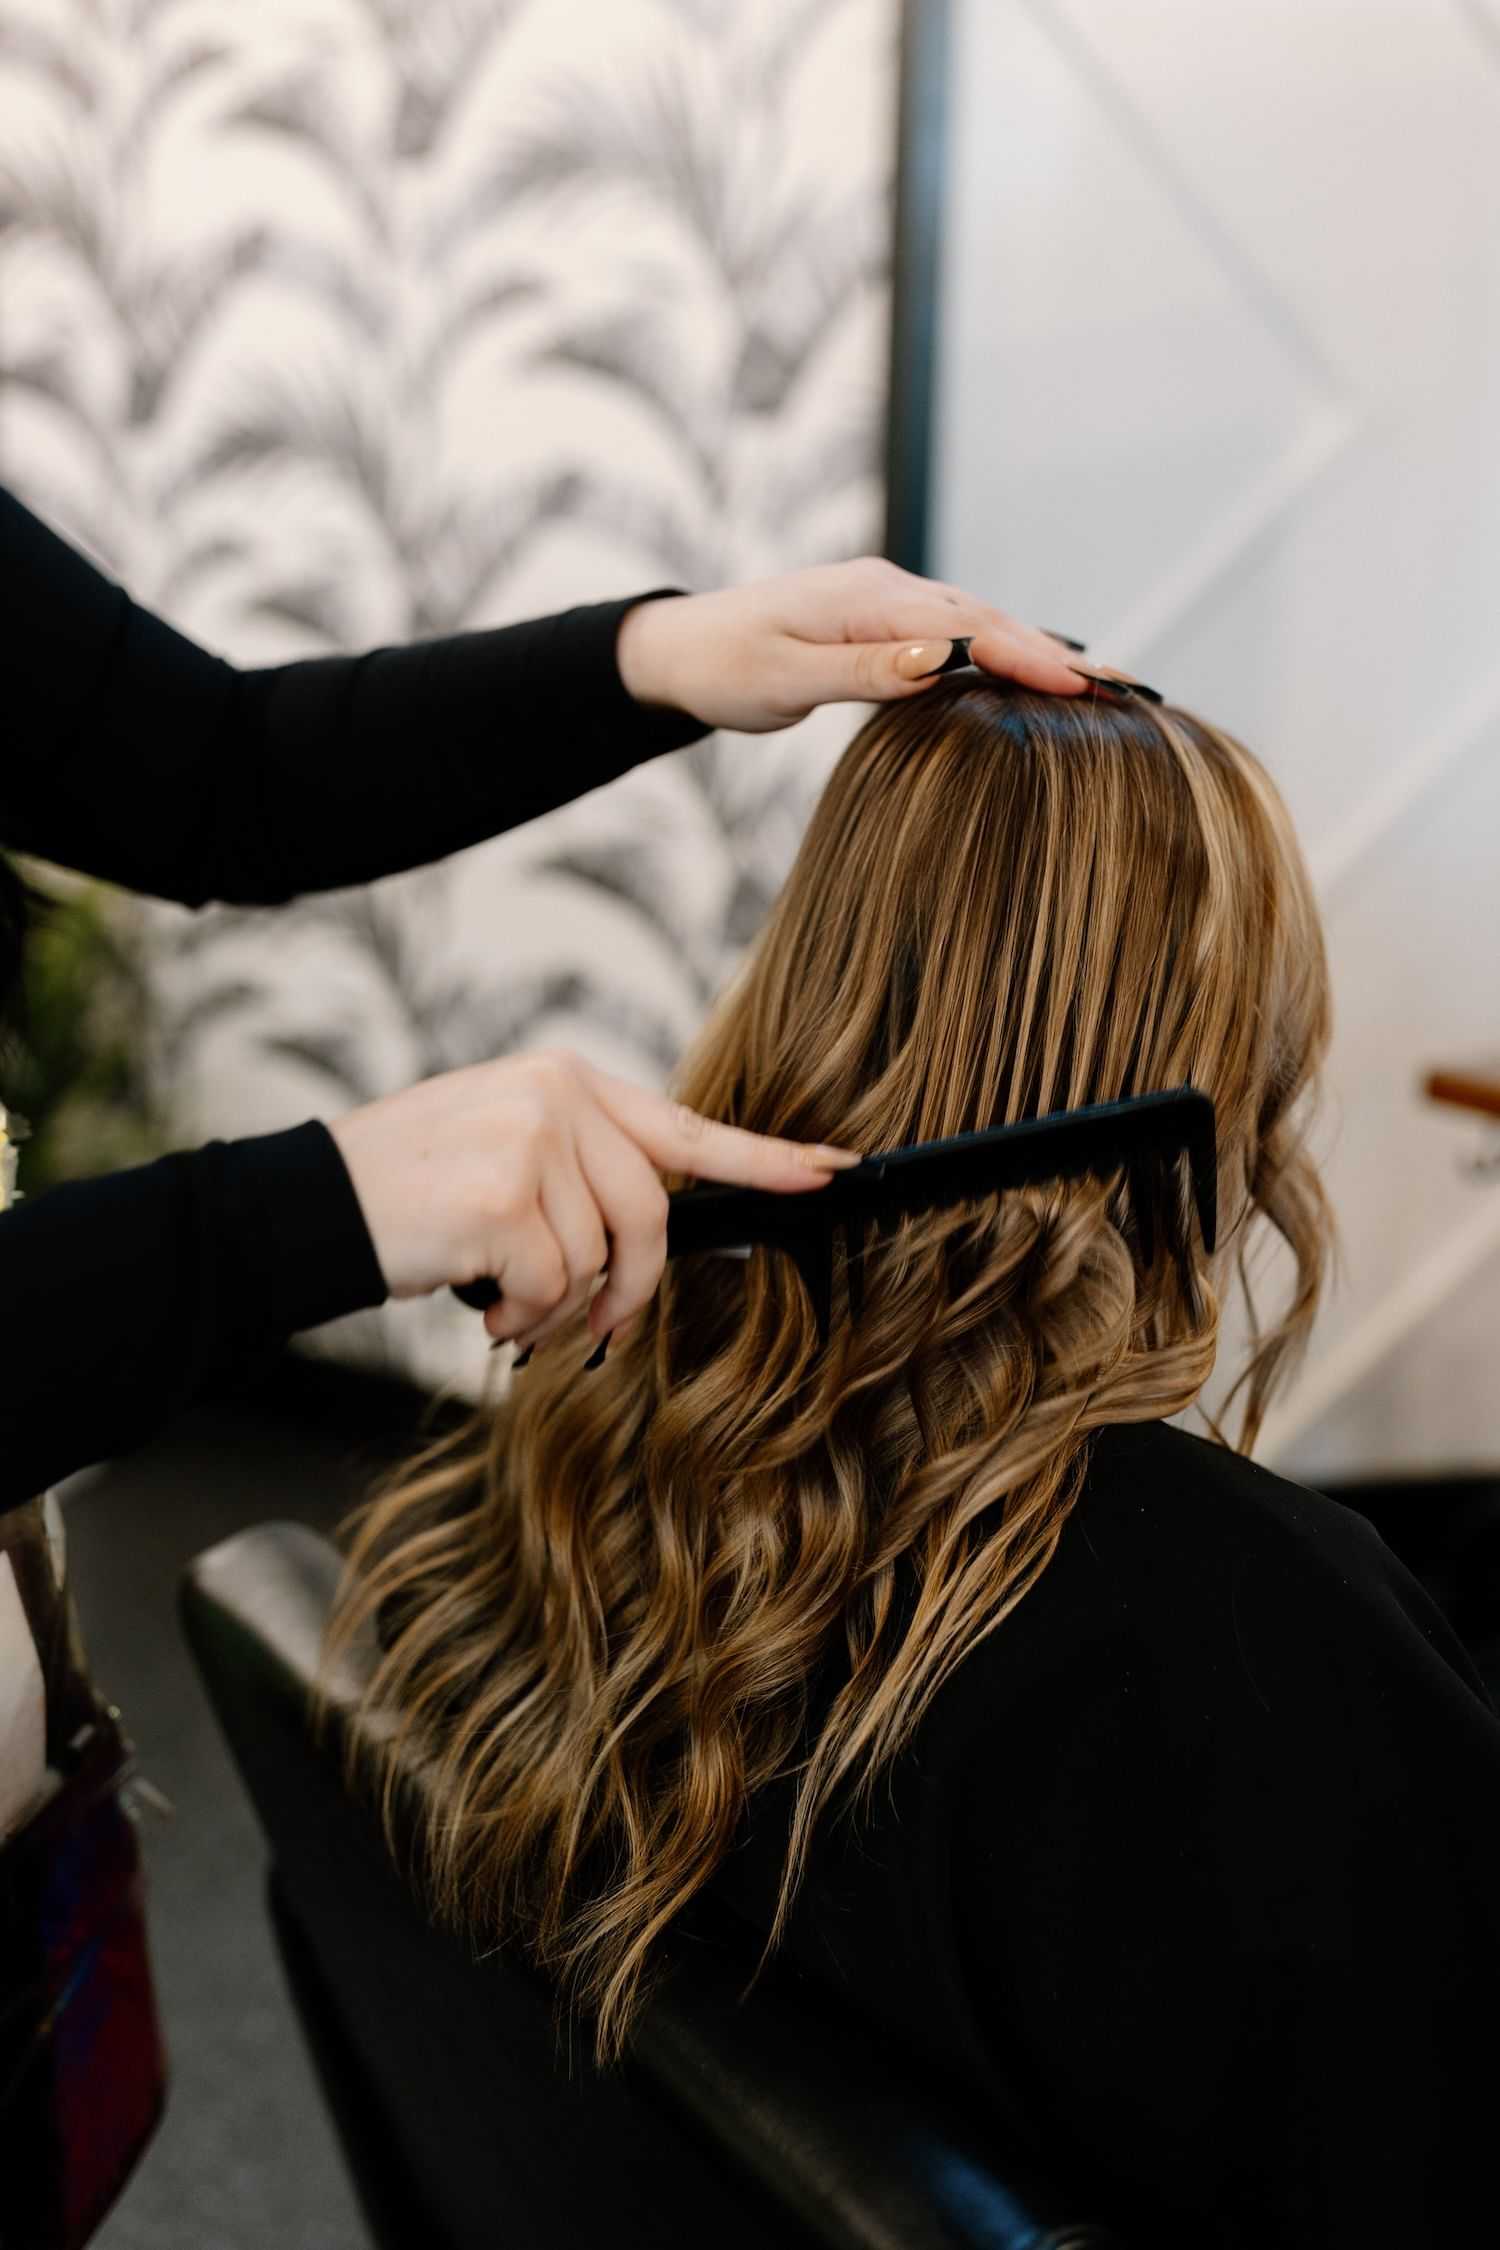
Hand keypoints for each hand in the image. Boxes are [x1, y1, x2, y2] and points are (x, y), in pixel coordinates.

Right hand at [329, 1050, 858, 1348]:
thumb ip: (584, 1168)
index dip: (765, 1159)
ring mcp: (531, 1141)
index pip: (687, 1129)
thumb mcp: (506, 1148)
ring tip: (501, 1301)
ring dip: (557, 1309)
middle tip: (590, 1329)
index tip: (832, 1173)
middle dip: (629, 1289)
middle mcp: (558, 1098)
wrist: (316, 1205)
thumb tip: (652, 1235)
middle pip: (650, 1218)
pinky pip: (554, 1287)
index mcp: (568, 1082)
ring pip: (598, 1262)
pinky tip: (479, 1304)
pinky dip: (521, 1317)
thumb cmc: (413, 1193)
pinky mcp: (503, 1196)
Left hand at [614, 554, 1087, 732]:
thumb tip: (939, 661)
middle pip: (990, 620)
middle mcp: (889, 591)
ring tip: (1103, 682)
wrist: (681, 648)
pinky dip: (1004, 651)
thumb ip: (862, 671)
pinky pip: (959, 635)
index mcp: (869, 600)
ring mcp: (889, 603)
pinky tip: (1037, 673)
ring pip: (980, 624)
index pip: (968, 628)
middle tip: (1126, 686)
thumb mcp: (784, 678)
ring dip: (1039, 650)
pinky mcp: (885, 622)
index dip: (1029, 656)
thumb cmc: (726, 668)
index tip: (1083, 684)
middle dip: (1057, 652)